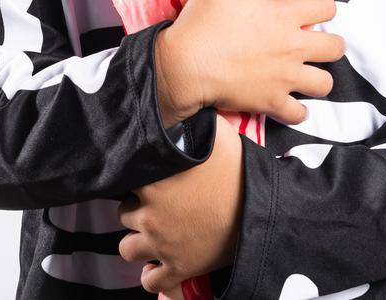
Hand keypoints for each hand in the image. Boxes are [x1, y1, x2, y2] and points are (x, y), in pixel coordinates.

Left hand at [119, 114, 243, 294]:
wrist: (262, 211)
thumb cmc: (240, 171)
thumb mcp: (216, 134)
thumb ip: (192, 121)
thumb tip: (184, 105)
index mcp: (153, 180)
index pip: (124, 178)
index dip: (136, 179)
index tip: (148, 180)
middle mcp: (150, 214)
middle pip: (123, 214)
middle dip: (137, 210)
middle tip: (156, 206)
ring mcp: (161, 244)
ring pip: (127, 248)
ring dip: (138, 242)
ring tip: (155, 234)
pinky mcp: (177, 268)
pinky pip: (149, 280)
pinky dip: (152, 275)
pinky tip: (160, 265)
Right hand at [154, 0, 343, 125]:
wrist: (182, 66)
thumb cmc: (201, 21)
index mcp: (284, 15)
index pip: (327, 7)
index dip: (321, 7)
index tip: (308, 11)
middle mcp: (293, 47)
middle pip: (336, 47)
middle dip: (329, 43)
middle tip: (311, 42)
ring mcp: (285, 78)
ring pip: (325, 83)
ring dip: (317, 76)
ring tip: (302, 72)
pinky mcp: (272, 103)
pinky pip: (301, 114)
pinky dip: (297, 108)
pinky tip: (286, 99)